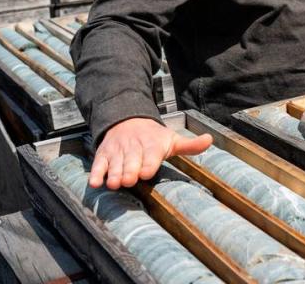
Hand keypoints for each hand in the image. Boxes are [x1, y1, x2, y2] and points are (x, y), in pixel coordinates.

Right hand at [88, 117, 212, 189]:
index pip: (151, 156)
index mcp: (153, 146)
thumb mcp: (172, 139)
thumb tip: (210, 140)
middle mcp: (134, 148)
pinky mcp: (104, 155)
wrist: (128, 121)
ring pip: (115, 164)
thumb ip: (190, 145)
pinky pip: (98, 164)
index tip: (147, 172)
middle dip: (130, 171)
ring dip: (113, 174)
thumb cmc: (153, 138)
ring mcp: (118, 152)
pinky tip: (95, 182)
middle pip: (131, 162)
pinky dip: (96, 173)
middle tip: (129, 180)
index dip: (149, 164)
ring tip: (113, 183)